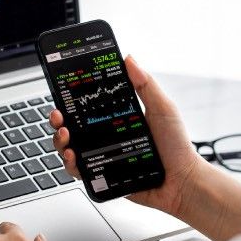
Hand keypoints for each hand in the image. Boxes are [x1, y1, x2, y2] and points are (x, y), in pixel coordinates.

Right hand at [50, 55, 203, 216]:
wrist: (182, 181)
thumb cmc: (176, 146)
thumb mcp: (162, 108)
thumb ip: (145, 84)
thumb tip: (129, 59)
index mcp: (115, 118)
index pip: (86, 106)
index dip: (70, 99)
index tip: (63, 91)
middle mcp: (104, 136)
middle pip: (71, 125)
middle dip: (58, 119)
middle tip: (59, 116)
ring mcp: (101, 156)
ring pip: (68, 147)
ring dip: (59, 140)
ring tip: (66, 136)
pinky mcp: (101, 176)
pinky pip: (77, 171)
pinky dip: (69, 164)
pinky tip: (73, 157)